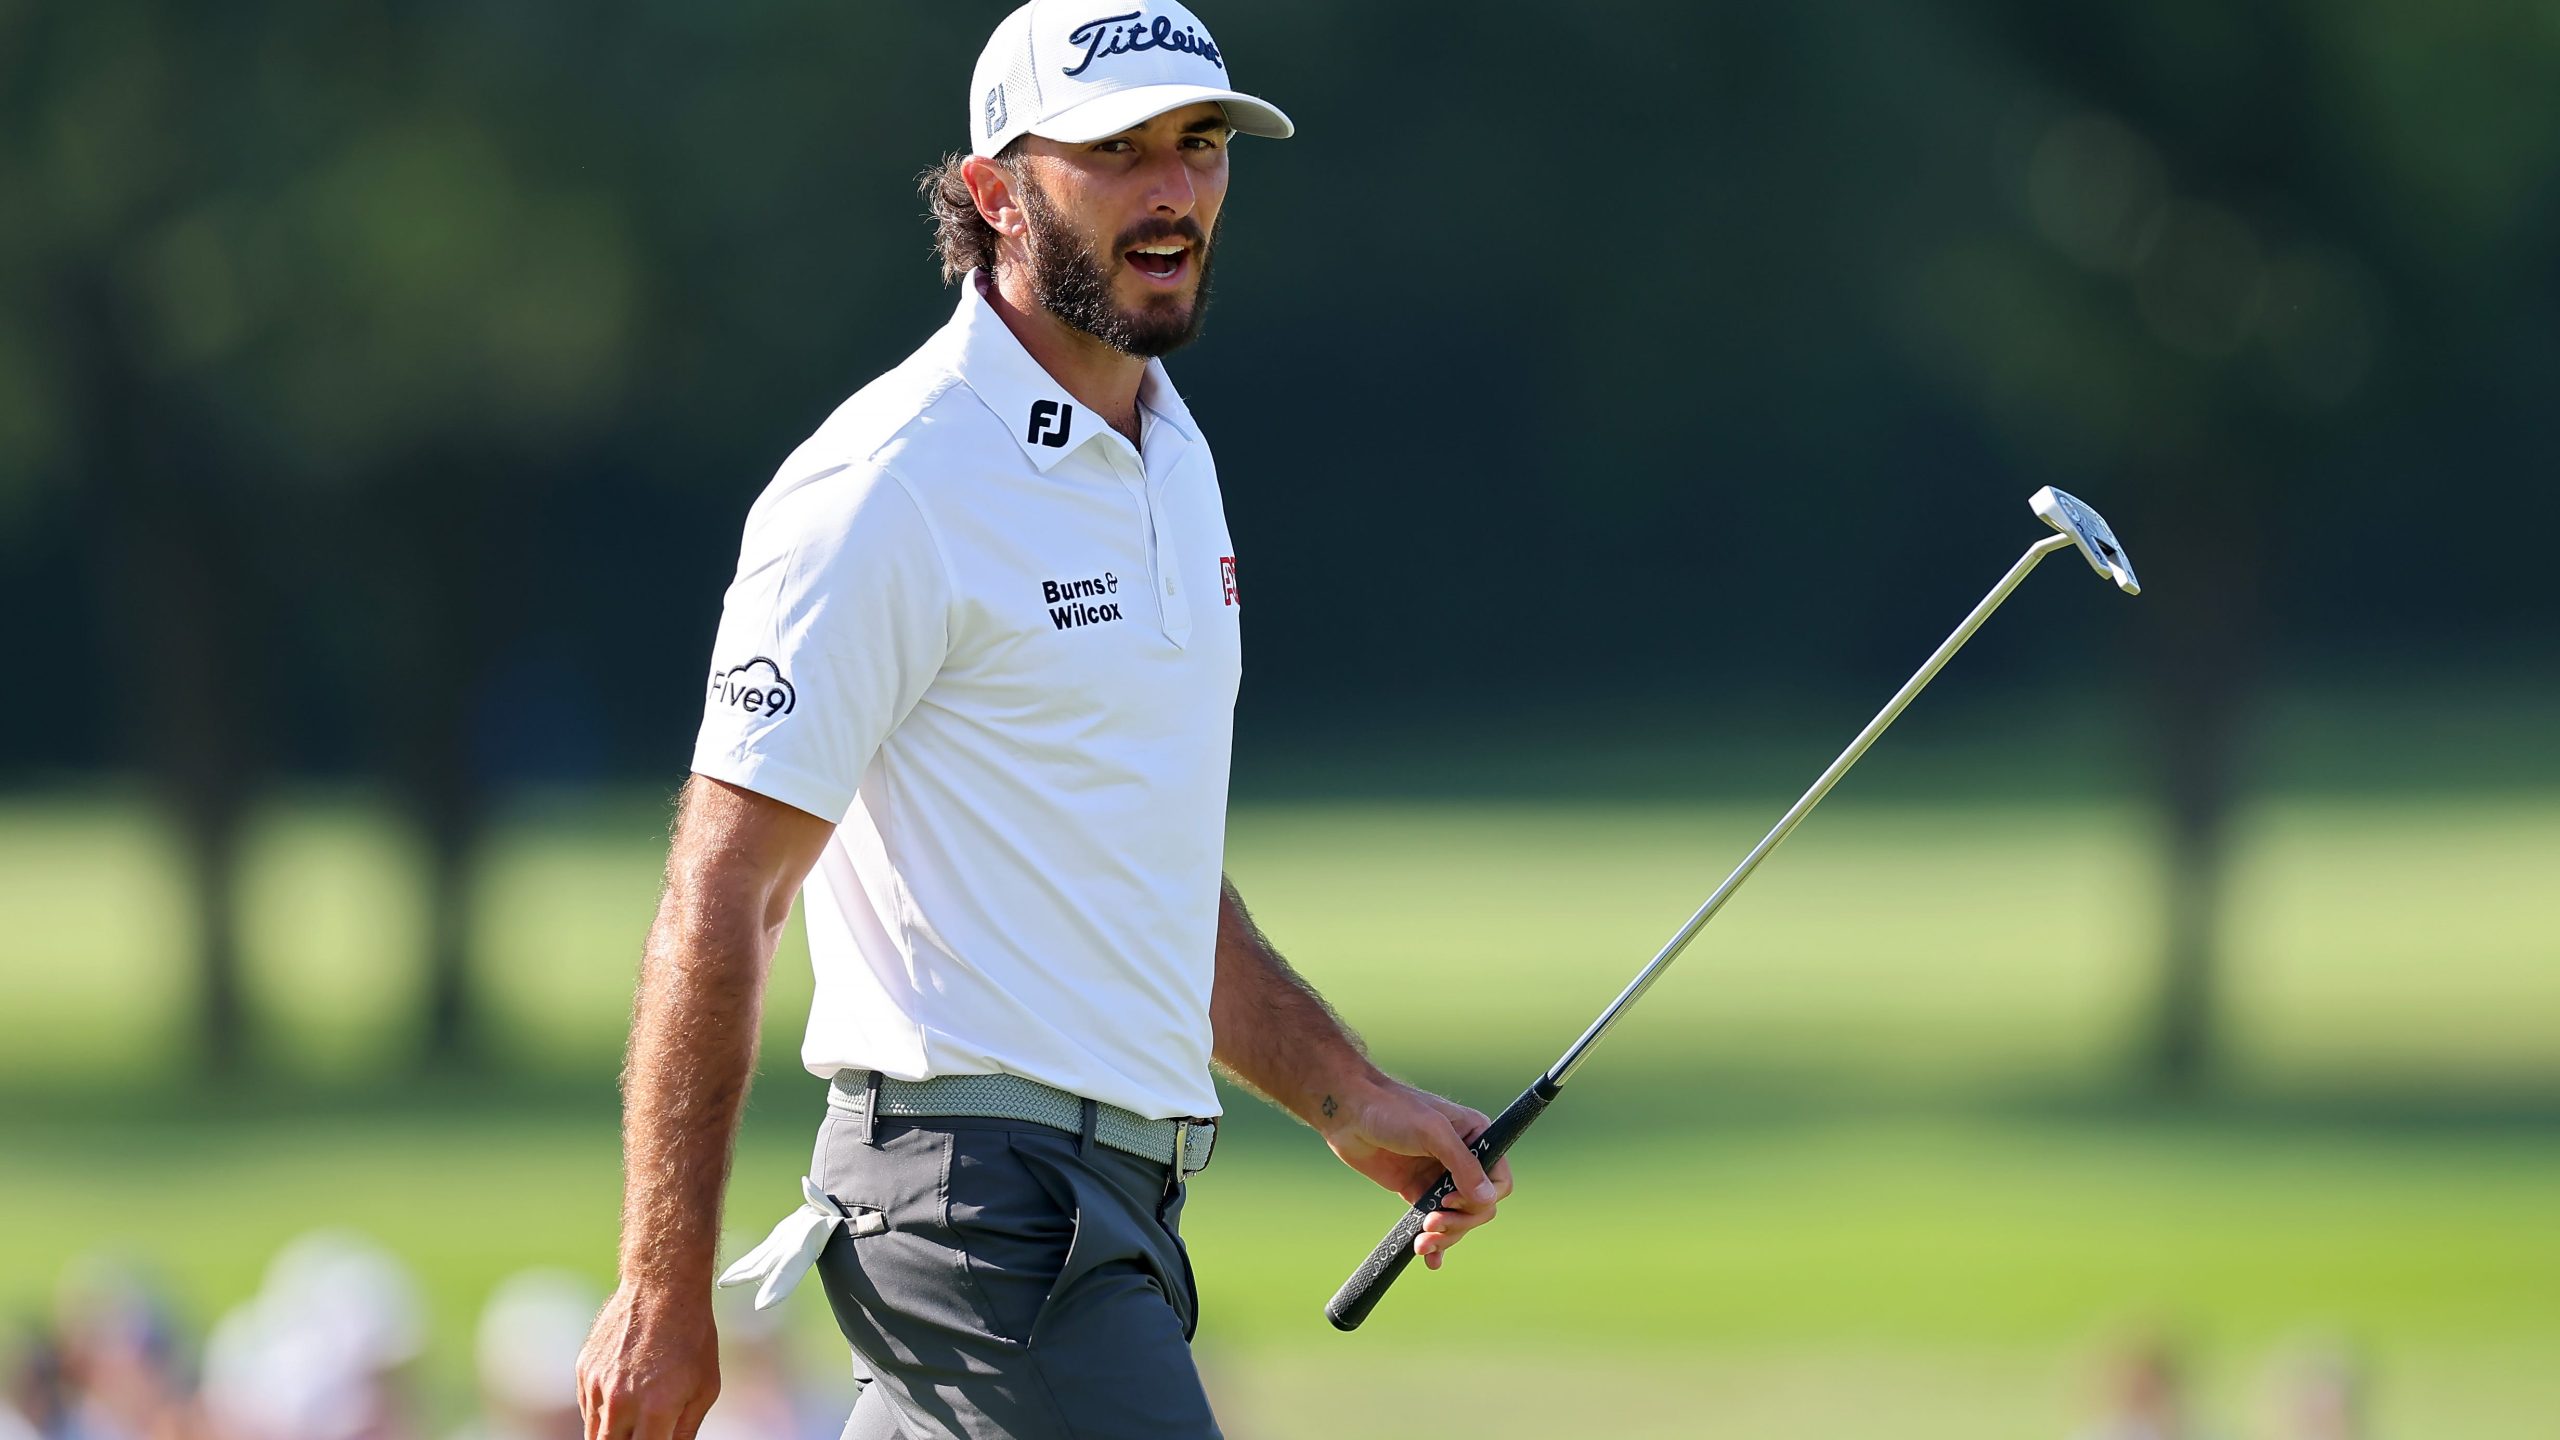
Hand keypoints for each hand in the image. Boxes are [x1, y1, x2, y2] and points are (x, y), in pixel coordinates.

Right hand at [577, 1282, 721, 1439]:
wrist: (662, 1289)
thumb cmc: (692, 1337)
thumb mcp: (705, 1388)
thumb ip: (685, 1430)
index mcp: (655, 1410)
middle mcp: (620, 1402)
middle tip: (641, 1435)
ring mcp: (597, 1386)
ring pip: (594, 1433)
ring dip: (613, 1433)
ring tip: (634, 1420)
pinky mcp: (584, 1370)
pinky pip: (588, 1406)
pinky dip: (602, 1412)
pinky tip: (622, 1398)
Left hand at [1321, 1078, 1516, 1268]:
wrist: (1348, 1113)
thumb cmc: (1392, 1110)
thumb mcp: (1432, 1131)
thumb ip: (1462, 1165)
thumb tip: (1487, 1199)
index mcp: (1477, 1137)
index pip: (1499, 1181)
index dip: (1481, 1198)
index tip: (1451, 1199)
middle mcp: (1463, 1159)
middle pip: (1480, 1206)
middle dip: (1459, 1221)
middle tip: (1431, 1223)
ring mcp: (1439, 1177)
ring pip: (1458, 1219)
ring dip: (1445, 1236)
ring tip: (1421, 1244)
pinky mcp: (1416, 1190)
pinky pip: (1434, 1222)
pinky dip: (1436, 1243)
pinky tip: (1430, 1259)